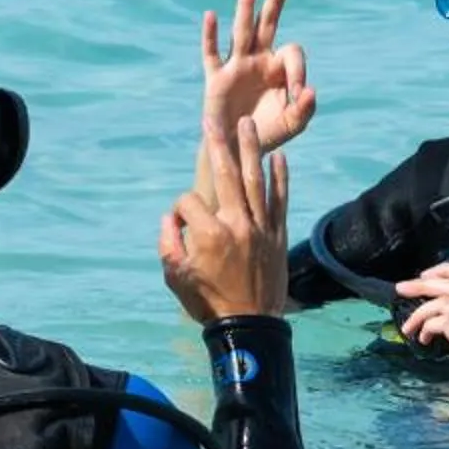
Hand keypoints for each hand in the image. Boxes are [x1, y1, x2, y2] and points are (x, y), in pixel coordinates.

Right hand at [160, 116, 290, 322]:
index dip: (178, 211)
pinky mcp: (278, 235)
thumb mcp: (175, 277)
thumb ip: (167, 243)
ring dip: (251, 150)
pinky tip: (279, 157)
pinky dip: (280, 178)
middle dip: (217, 145)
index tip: (179, 226)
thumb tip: (169, 218)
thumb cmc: (209, 303)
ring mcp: (260, 228)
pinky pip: (280, 200)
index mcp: (208, 234)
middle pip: (225, 175)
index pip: (188, 202)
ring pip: (255, 180)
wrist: (250, 327)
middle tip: (213, 121)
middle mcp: (236, 224)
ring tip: (248, 124)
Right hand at [199, 0, 314, 165]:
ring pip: (242, 30)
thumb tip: (310, 90)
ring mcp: (236, 67)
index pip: (292, 52)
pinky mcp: (216, 79)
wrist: (238, 150)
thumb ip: (305, 109)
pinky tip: (211, 16)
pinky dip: (210, 35)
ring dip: (246, 4)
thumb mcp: (293, 124)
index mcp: (279, 68)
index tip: (299, 94)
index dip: (298, 70)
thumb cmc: (268, 134)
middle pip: (267, 23)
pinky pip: (212, 54)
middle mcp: (258, 60)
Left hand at [394, 263, 448, 386]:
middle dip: (422, 285)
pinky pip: (444, 324)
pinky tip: (424, 338)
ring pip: (444, 304)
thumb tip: (441, 300)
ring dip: (420, 312)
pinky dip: (428, 327)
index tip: (424, 276)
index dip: (444, 270)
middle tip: (402, 289)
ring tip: (410, 326)